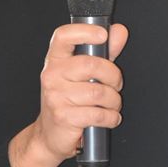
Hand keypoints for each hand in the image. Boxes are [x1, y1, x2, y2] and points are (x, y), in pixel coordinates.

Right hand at [8, 22, 127, 166]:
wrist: (49, 135)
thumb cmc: (67, 101)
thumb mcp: (84, 74)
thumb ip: (103, 52)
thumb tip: (119, 31)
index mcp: (55, 60)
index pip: (63, 36)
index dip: (84, 31)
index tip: (102, 35)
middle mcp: (52, 75)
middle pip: (91, 65)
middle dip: (113, 76)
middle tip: (115, 85)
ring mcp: (55, 96)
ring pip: (98, 93)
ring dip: (114, 101)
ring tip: (112, 105)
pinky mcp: (63, 117)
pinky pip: (98, 114)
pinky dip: (111, 117)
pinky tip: (109, 118)